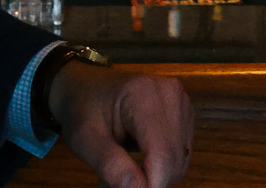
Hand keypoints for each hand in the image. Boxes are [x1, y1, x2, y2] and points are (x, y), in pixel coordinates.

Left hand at [50, 62, 193, 187]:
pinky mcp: (183, 115)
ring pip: (179, 162)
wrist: (86, 87)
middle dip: (147, 181)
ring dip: (154, 176)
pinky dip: (160, 167)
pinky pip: (179, 155)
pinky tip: (138, 164)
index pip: (161, 153)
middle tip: (112, 183)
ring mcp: (180, 103)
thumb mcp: (84, 139)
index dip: (150, 184)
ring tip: (122, 172)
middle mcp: (170, 94)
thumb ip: (110, 164)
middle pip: (173, 160)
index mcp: (143, 94)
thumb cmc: (82, 109)